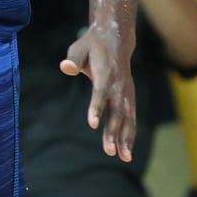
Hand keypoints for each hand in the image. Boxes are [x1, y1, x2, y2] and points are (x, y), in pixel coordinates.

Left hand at [60, 21, 136, 161]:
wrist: (115, 40)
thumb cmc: (92, 46)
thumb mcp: (79, 48)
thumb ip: (73, 59)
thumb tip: (65, 68)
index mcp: (106, 73)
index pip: (100, 93)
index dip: (97, 107)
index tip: (92, 123)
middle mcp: (119, 85)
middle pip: (117, 111)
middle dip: (114, 132)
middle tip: (110, 151)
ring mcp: (126, 93)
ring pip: (127, 118)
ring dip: (126, 138)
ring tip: (123, 157)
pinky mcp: (129, 98)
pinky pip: (131, 118)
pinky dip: (130, 135)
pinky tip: (127, 152)